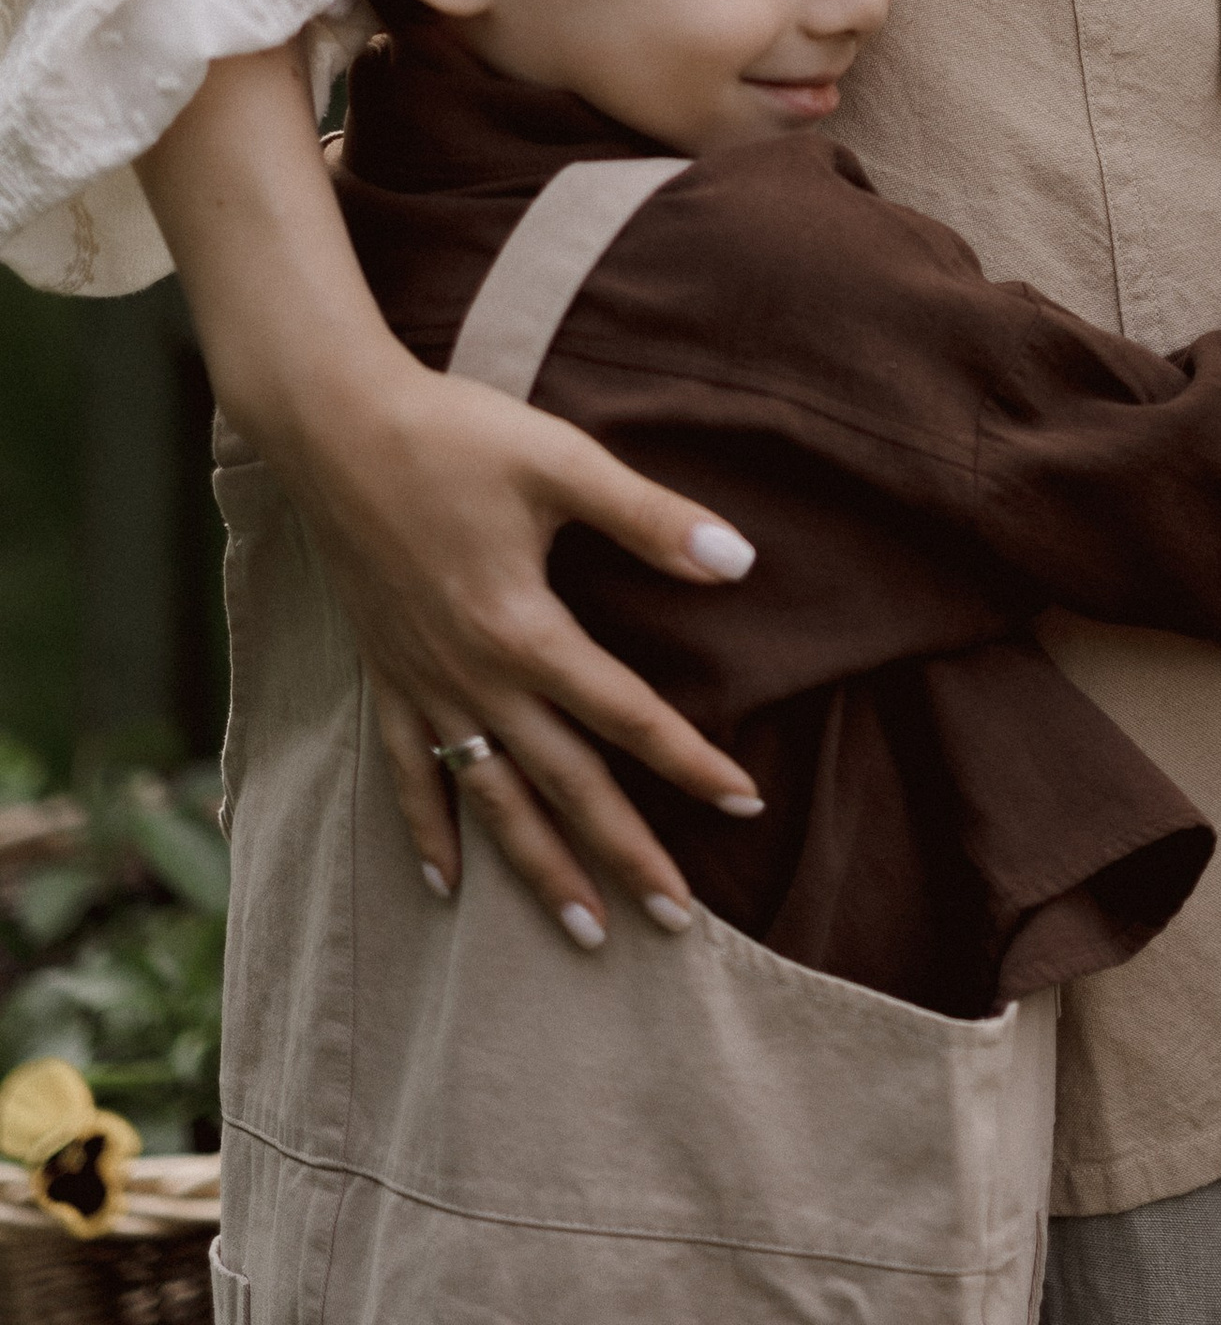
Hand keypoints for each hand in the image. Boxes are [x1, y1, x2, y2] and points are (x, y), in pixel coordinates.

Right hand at [296, 354, 767, 941]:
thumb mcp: (563, 463)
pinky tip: (444, 887)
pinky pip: (409, 774)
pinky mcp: (386, 676)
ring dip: (539, 868)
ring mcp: (425, 685)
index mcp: (524, 629)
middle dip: (625, 854)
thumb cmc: (455, 436)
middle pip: (564, 784)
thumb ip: (651, 519)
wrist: (336, 427)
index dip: (690, 762)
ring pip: (491, 799)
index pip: (626, 716)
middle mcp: (474, 676)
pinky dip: (427, 832)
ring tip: (586, 930)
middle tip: (678, 923)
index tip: (747, 806)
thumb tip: (740, 561)